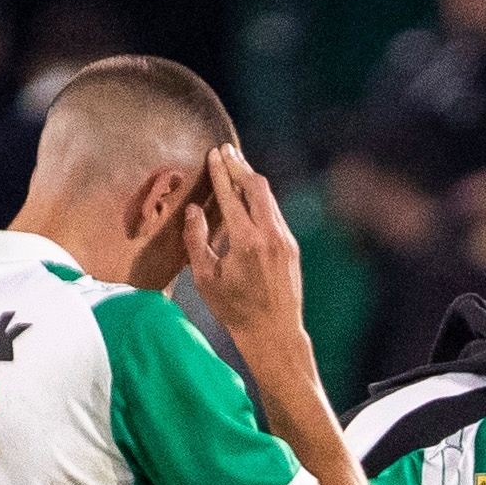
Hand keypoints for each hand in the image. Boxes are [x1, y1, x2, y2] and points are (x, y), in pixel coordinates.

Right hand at [186, 144, 307, 356]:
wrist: (274, 333)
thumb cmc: (235, 310)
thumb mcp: (205, 278)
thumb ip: (196, 240)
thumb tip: (193, 210)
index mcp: (246, 241)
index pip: (231, 195)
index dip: (221, 172)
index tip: (214, 154)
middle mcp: (270, 235)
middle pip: (257, 186)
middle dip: (240, 165)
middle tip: (227, 151)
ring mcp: (285, 240)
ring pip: (269, 198)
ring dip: (252, 181)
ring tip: (237, 168)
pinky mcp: (292, 247)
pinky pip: (275, 214)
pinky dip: (261, 201)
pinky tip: (250, 199)